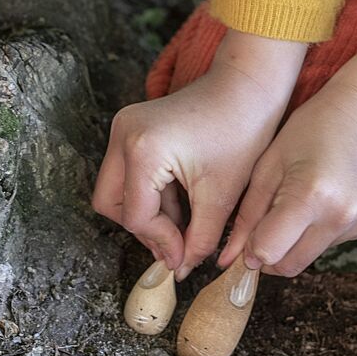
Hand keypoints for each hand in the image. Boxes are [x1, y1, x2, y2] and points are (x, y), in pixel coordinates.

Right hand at [93, 29, 306, 278]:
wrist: (246, 87)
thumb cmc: (242, 132)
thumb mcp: (220, 196)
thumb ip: (199, 239)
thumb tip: (180, 268)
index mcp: (144, 150)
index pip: (136, 216)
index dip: (160, 242)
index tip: (183, 257)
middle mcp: (123, 134)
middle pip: (110, 203)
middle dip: (142, 227)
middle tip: (175, 241)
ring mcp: (122, 127)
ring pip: (115, 190)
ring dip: (146, 211)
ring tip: (183, 220)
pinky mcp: (130, 126)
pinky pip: (126, 173)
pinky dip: (149, 193)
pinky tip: (179, 199)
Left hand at [219, 28, 356, 276]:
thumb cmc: (311, 126)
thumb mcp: (268, 164)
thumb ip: (248, 214)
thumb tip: (228, 259)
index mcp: (309, 197)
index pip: (268, 252)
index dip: (249, 250)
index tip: (242, 237)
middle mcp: (338, 220)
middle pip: (287, 266)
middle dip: (265, 256)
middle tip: (257, 228)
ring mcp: (355, 226)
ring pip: (305, 260)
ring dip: (286, 247)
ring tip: (283, 208)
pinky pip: (322, 247)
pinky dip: (306, 237)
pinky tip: (307, 205)